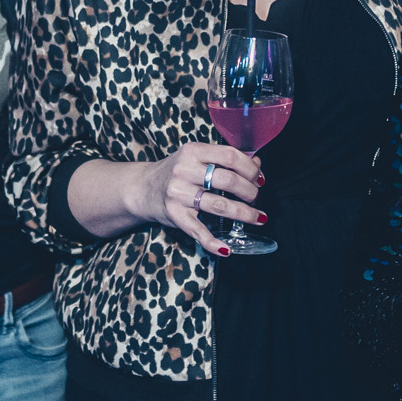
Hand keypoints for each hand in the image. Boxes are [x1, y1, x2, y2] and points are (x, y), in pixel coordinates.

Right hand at [135, 143, 262, 256]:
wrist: (143, 188)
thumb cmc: (176, 171)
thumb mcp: (197, 158)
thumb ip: (225, 160)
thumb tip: (257, 164)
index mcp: (193, 151)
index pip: (230, 156)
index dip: (249, 168)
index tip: (259, 179)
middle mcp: (184, 170)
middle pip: (228, 180)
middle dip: (250, 191)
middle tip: (256, 197)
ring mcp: (178, 194)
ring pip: (219, 205)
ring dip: (244, 214)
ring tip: (258, 218)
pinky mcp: (175, 215)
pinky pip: (197, 231)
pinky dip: (212, 243)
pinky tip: (226, 249)